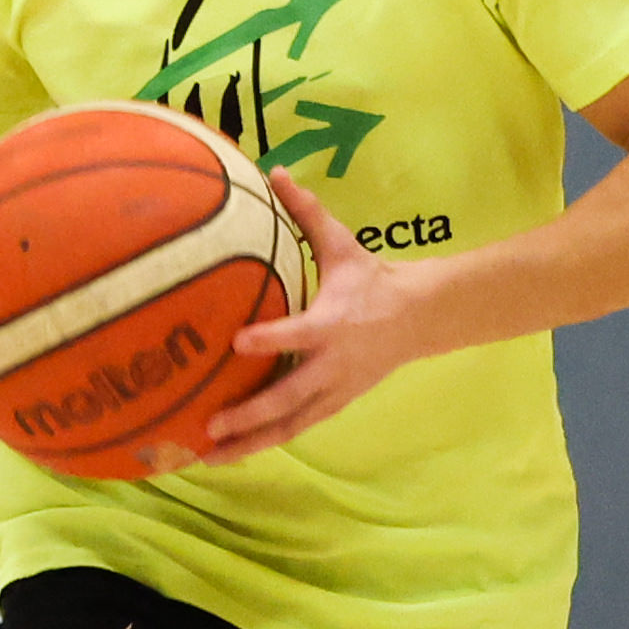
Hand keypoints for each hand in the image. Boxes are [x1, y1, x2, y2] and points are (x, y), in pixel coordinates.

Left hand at [190, 181, 426, 467]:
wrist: (421, 318)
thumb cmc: (372, 280)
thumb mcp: (343, 244)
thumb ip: (306, 213)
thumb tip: (274, 171)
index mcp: (334, 323)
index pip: (300, 334)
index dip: (271, 339)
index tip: (238, 342)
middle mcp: (333, 364)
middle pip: (289, 397)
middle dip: (249, 414)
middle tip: (208, 425)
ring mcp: (334, 391)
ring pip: (289, 425)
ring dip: (249, 443)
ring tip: (207, 458)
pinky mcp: (333, 405)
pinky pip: (295, 428)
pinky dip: (263, 442)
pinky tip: (229, 454)